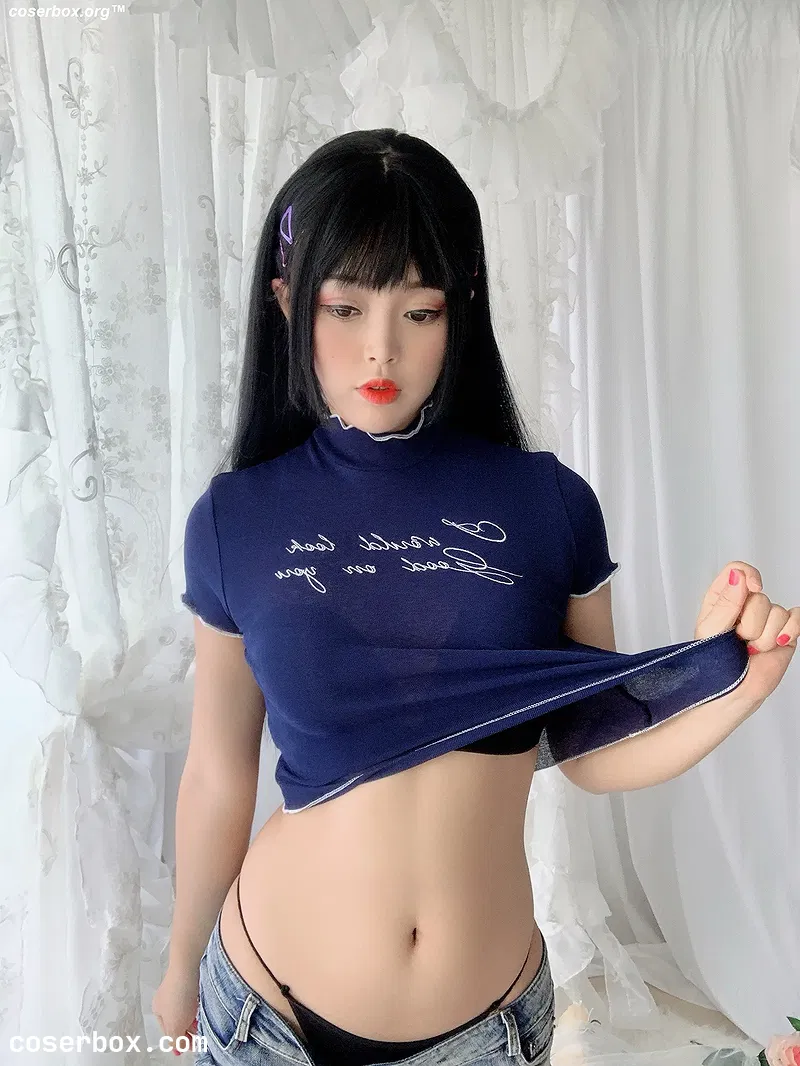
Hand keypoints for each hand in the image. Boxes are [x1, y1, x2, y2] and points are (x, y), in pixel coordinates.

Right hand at [152, 967, 199, 1054]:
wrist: (188, 966)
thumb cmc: (178, 995)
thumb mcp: (175, 1025)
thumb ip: (175, 1040)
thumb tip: (176, 1050)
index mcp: (158, 1010)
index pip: (169, 1031)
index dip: (180, 1040)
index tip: (192, 1045)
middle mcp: (166, 998)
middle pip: (178, 1020)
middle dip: (188, 1030)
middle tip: (199, 1036)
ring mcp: (178, 988)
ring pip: (187, 1009)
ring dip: (194, 1018)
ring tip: (202, 1022)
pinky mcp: (190, 980)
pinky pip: (194, 997)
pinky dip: (198, 1004)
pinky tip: (203, 1006)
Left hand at [694, 561, 798, 708]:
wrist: (731, 694)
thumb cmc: (713, 665)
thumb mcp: (711, 631)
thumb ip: (726, 603)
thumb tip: (739, 577)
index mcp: (722, 600)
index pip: (737, 570)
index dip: (747, 575)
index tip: (752, 588)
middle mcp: (745, 606)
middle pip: (759, 595)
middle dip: (750, 623)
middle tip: (739, 640)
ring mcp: (766, 619)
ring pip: (777, 611)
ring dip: (764, 636)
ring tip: (751, 649)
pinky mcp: (784, 632)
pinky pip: (796, 618)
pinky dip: (788, 632)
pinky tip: (774, 644)